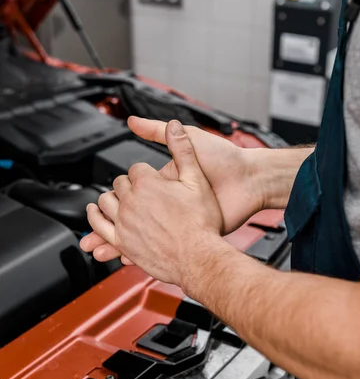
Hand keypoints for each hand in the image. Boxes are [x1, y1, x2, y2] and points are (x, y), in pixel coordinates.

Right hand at [81, 116, 263, 263]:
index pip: (134, 193)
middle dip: (111, 225)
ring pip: (144, 234)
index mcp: (166, 181)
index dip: (115, 201)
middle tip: (92, 231)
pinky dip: (143, 252)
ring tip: (100, 249)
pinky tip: (127, 257)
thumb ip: (158, 132)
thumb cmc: (223, 158)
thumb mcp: (187, 139)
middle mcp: (171, 201)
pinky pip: (164, 245)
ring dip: (121, 242)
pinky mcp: (192, 231)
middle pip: (134, 216)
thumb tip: (132, 121)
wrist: (249, 179)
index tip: (98, 206)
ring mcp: (180, 218)